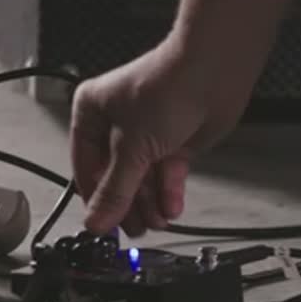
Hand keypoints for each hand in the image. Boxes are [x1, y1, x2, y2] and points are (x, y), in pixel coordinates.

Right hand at [69, 42, 246, 236]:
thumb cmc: (168, 87)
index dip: (95, 198)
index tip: (102, 224)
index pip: (85, 167)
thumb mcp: (131, 148)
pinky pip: (165, 175)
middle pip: (115, 177)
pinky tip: (170, 208)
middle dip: (126, 204)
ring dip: (149, 203)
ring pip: (142, 179)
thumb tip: (97, 221)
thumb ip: (114, 190)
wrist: (214, 73)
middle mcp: (117, 124)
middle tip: (133, 228)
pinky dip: (168, 192)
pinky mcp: (173, 143)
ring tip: (156, 221)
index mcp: (91, 114)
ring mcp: (146, 135)